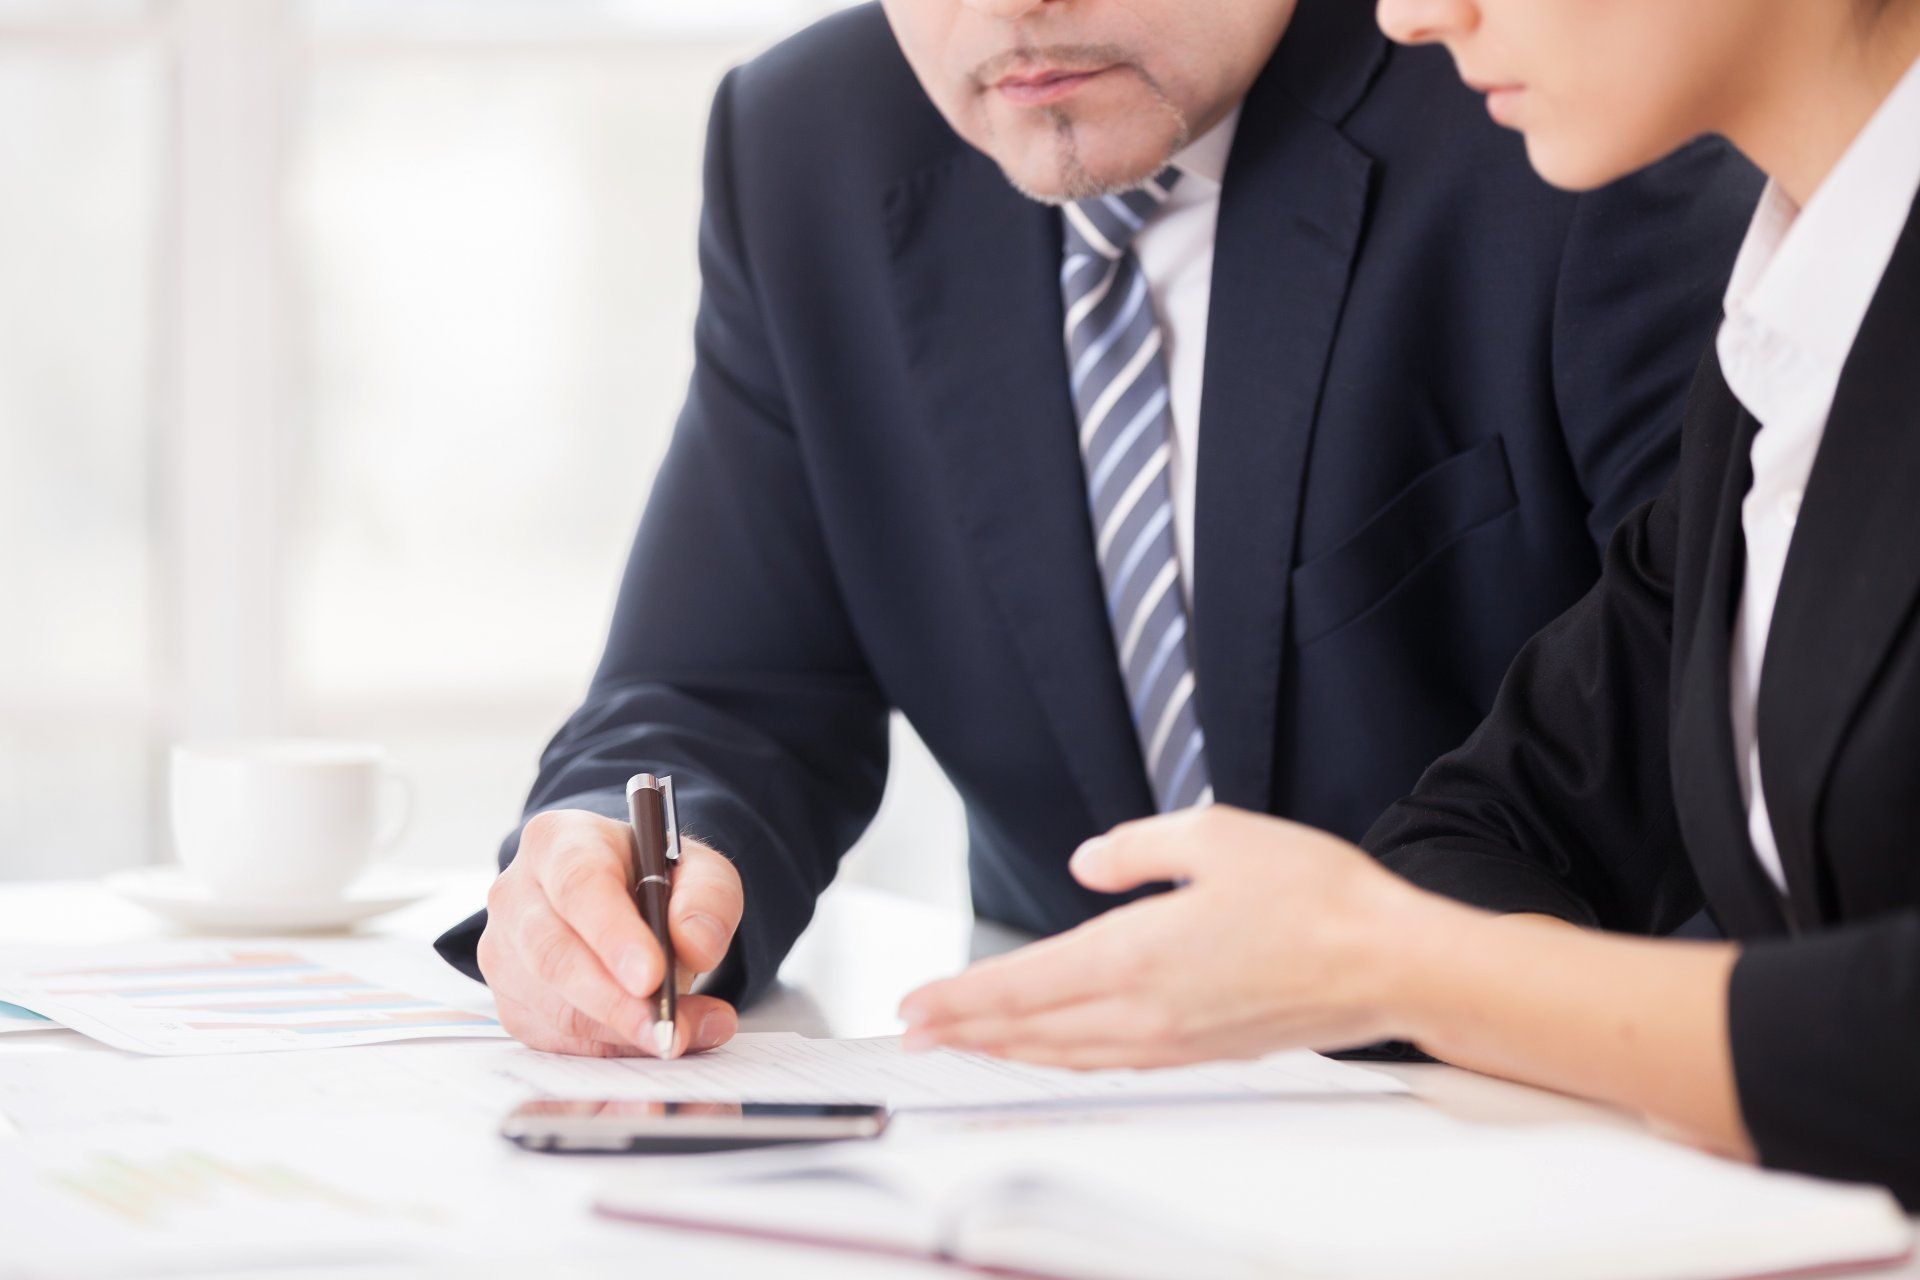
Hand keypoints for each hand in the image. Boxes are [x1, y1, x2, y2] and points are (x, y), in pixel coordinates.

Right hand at [477, 808, 743, 1057]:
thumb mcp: (699, 870)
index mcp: (558, 840)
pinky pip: (556, 1038)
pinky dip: (608, 1047)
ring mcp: (505, 951)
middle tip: (667, 1028)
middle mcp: (516, 893)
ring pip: (554, 1006)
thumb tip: (695, 945)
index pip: (577, 883)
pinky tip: (648, 1037)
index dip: (613, 933)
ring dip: (621, 1031)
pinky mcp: (512, 1001)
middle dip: (615, 1001)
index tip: (651, 975)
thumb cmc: (653, 878)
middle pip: (553, 954)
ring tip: (681, 1032)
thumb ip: (708, 899)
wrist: (622, 898)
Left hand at [897, 806, 1455, 1067]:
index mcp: (1139, 952)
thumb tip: (1086, 864)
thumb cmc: (1315, 895)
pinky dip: (1062, 1061)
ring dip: (1006, 1050)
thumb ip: (1135, 847)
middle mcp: (1146, 1009)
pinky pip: (1110, 1063)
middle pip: (1032, 1029)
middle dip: (965, 1030)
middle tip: (913, 1032)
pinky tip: (1050, 1054)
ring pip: (1066, 1054)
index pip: (1024, 983)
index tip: (915, 1003)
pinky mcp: (1200, 1052)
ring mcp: (1173, 1039)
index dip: (962, 995)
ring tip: (963, 1044)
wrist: (1387, 961)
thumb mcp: (1215, 834)